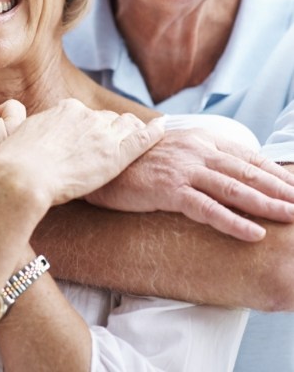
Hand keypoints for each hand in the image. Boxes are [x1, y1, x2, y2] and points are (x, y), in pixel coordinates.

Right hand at [0, 100, 163, 207]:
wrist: (23, 177)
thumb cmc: (14, 162)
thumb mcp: (19, 134)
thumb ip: (32, 129)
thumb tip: (23, 126)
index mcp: (64, 109)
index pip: (83, 115)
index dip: (88, 127)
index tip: (88, 136)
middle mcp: (86, 116)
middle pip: (106, 119)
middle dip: (110, 130)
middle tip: (112, 143)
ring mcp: (103, 134)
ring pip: (125, 126)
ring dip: (131, 130)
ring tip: (141, 134)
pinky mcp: (116, 154)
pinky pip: (142, 138)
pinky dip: (154, 132)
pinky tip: (162, 128)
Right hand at [86, 125, 293, 241]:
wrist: (100, 163)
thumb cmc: (136, 161)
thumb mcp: (173, 151)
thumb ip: (200, 156)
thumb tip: (226, 169)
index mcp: (200, 140)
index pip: (246, 157)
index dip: (274, 172)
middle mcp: (197, 151)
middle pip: (247, 172)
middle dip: (280, 189)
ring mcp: (184, 170)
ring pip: (234, 189)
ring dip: (267, 204)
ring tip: (292, 216)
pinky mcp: (169, 190)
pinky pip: (208, 208)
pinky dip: (234, 222)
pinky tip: (254, 233)